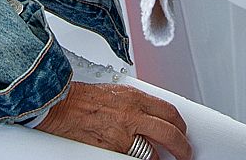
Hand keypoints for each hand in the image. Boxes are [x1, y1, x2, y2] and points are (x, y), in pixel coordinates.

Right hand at [36, 82, 190, 159]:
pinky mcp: (113, 149)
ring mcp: (124, 134)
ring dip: (157, 158)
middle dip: (181, 146)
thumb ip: (133, 104)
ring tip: (158, 159)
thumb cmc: (81, 99)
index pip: (169, 111)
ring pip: (153, 152)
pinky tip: (137, 158)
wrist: (60, 105)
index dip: (180, 124)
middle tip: (184, 153)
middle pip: (170, 133)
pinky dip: (136, 159)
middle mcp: (133, 114)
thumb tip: (147, 115)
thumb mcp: (114, 92)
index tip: (182, 130)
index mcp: (134, 97)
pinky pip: (133, 159)